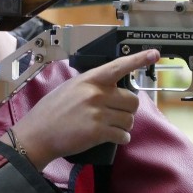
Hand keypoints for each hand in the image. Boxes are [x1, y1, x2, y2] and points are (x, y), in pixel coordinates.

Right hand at [7, 49, 160, 170]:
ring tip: (109, 127)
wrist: (38, 134)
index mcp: (89, 80)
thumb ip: (91, 86)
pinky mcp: (98, 132)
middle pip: (132, 100)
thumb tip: (112, 89)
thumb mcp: (69, 88)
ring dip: (123, 126)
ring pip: (129, 119)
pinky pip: (123, 135)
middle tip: (116, 114)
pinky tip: (112, 138)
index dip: (138, 60)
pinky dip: (121, 138)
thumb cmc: (51, 112)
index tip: (154, 54)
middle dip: (127, 109)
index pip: (118, 66)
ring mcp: (98, 113)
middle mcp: (96, 93)